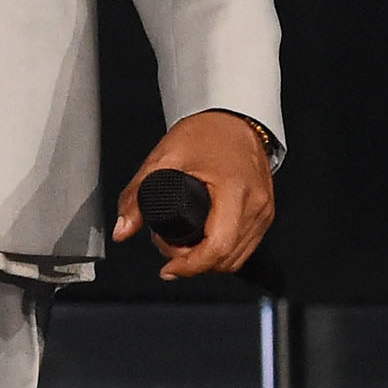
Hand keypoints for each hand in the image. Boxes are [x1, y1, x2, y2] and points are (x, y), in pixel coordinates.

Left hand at [114, 110, 275, 281]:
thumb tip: (122, 230)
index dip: (190, 266)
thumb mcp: (162, 159)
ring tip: (181, 242)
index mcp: (235, 192)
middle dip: (193, 262)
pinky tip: (200, 240)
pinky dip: (222, 251)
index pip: (217, 247)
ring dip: (208, 259)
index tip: (167, 269)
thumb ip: (136, 195)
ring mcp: (265, 211)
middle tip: (166, 245)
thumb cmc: (204, 133)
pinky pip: (245, 245)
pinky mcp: (265, 213)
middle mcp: (256, 206)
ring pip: (237, 257)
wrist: (233, 119)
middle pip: (226, 258)